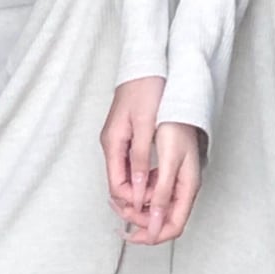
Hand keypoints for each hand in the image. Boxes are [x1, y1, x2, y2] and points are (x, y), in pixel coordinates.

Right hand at [100, 76, 164, 219]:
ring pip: (126, 175)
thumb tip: (139, 190)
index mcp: (113, 142)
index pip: (117, 186)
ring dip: (141, 189)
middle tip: (159, 209)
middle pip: (119, 183)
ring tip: (162, 196)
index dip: (133, 202)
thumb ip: (141, 157)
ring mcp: (118, 139)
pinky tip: (158, 176)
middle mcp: (112, 143)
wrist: (146, 63)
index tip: (152, 210)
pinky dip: (142, 175)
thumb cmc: (146, 88)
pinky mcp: (126, 134)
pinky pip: (131, 163)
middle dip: (136, 200)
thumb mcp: (145, 124)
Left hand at [108, 122, 201, 244]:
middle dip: (140, 219)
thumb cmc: (177, 126)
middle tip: (120, 210)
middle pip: (163, 219)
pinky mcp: (167, 170)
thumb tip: (155, 223)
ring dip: (137, 206)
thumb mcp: (169, 161)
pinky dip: (138, 192)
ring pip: (155, 205)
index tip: (132, 234)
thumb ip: (162, 192)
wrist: (176, 101)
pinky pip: (152, 190)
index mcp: (187, 186)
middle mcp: (183, 186)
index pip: (173, 225)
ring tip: (118, 199)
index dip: (152, 235)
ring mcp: (175, 178)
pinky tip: (127, 185)